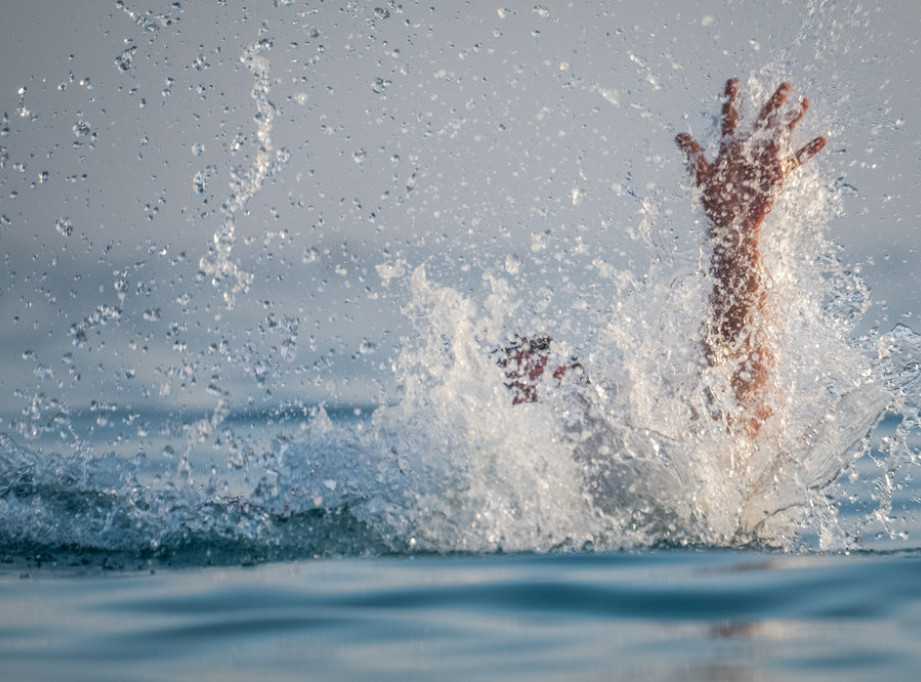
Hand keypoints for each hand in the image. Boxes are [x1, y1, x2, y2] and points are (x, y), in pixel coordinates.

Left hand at [676, 79, 825, 234]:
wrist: (731, 221)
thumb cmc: (715, 200)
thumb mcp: (703, 175)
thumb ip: (694, 154)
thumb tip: (678, 135)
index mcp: (730, 147)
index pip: (730, 118)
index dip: (731, 100)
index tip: (733, 80)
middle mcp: (749, 149)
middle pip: (763, 120)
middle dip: (773, 103)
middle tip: (786, 83)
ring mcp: (765, 159)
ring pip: (782, 134)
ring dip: (793, 119)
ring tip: (805, 101)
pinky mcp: (777, 173)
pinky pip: (795, 159)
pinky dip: (808, 151)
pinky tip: (822, 139)